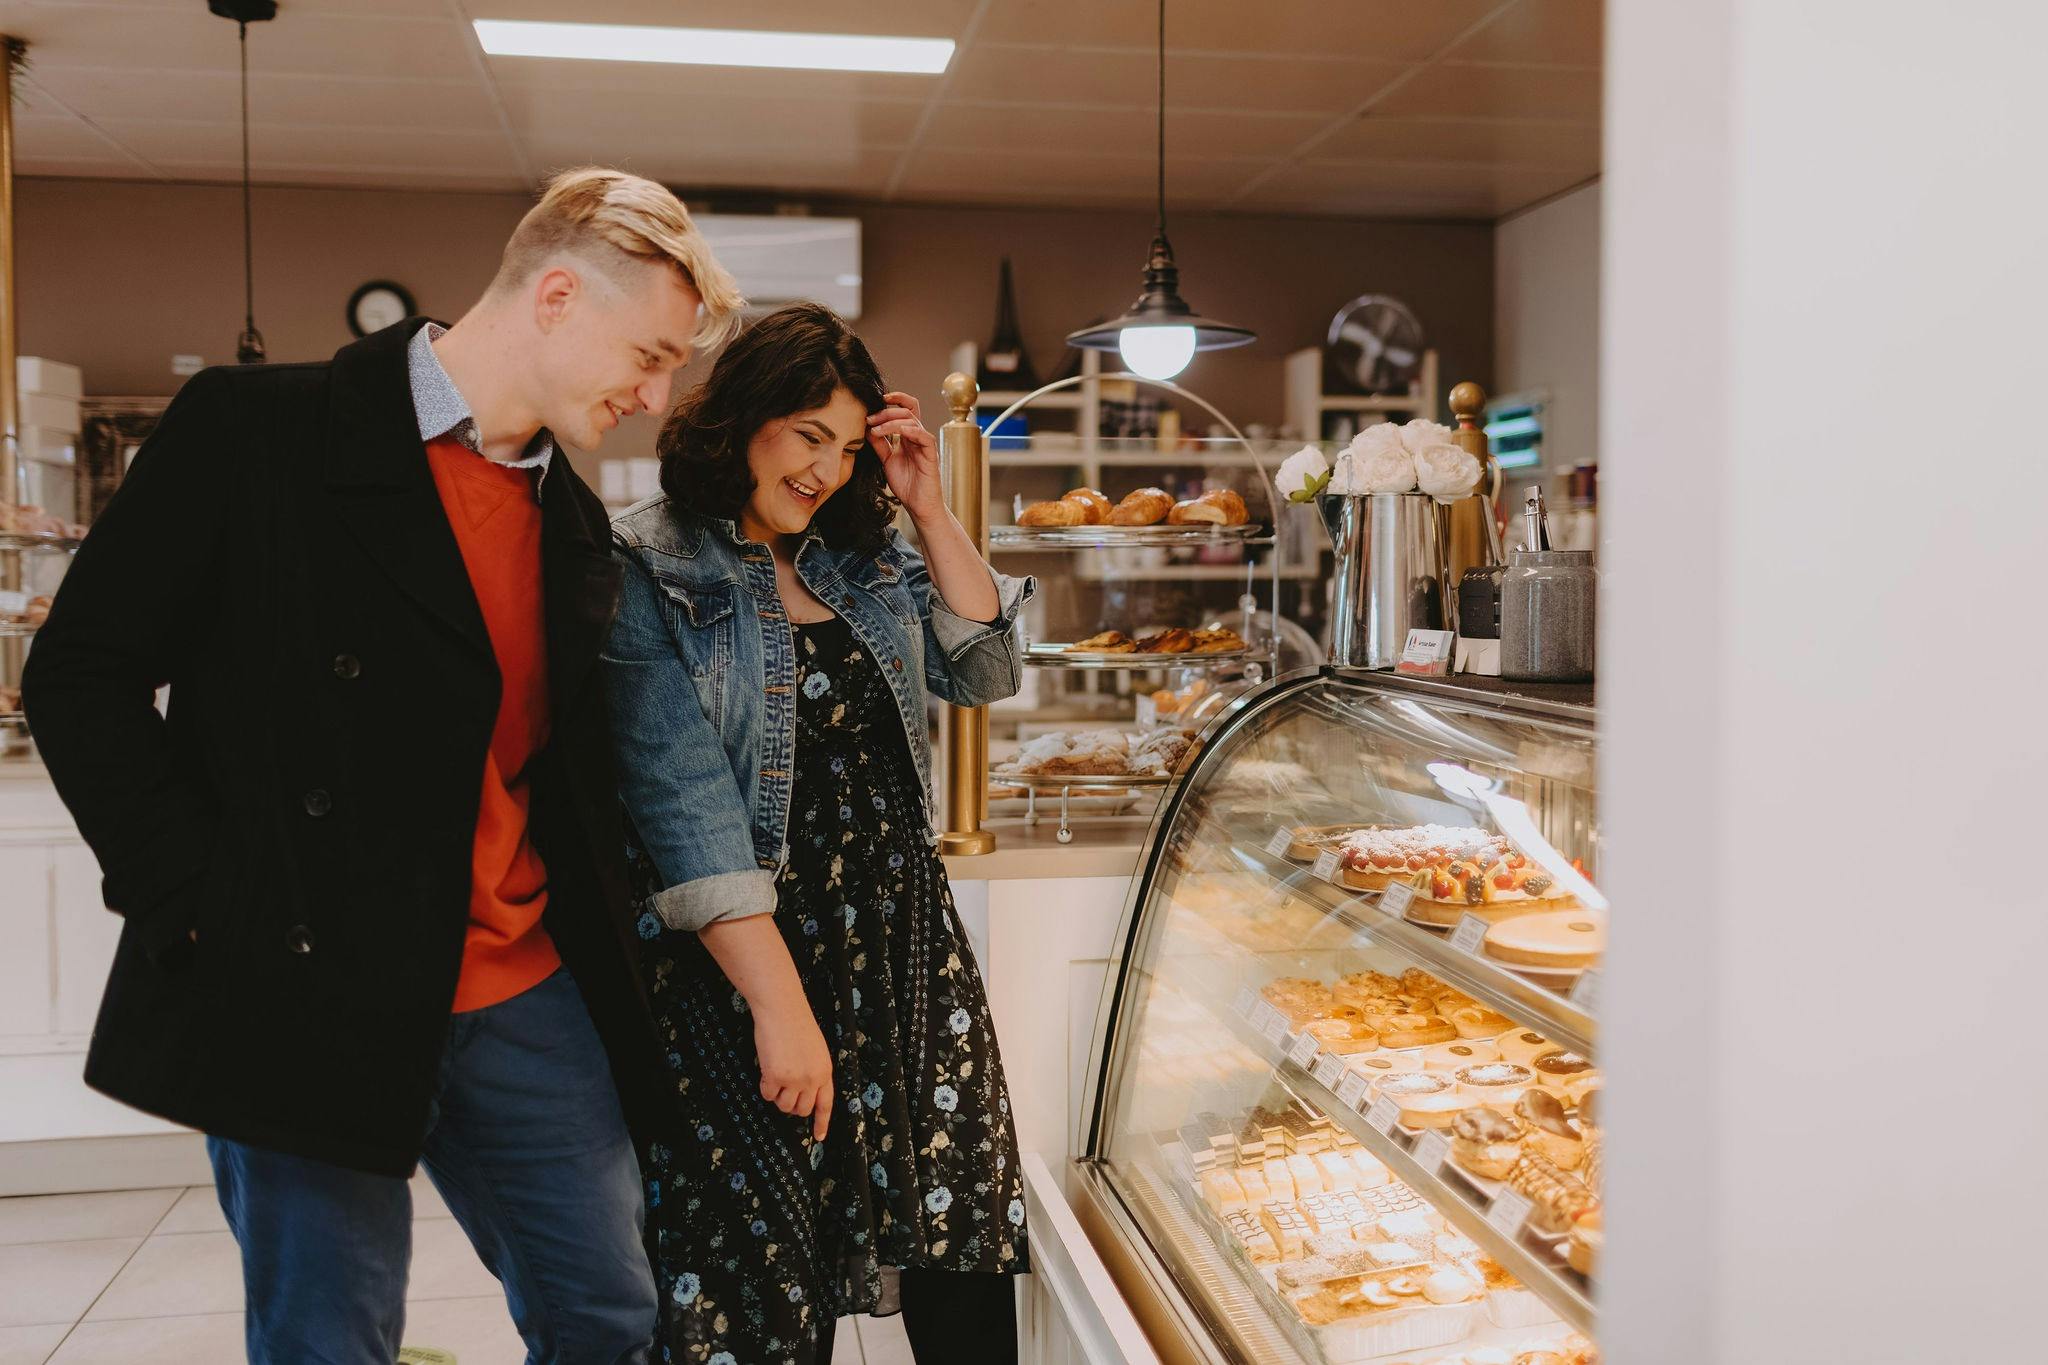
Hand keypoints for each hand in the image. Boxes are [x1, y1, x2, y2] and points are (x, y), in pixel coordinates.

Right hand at [754, 1000, 833, 1140]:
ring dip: (777, 1095)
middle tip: (784, 1089)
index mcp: (825, 1071)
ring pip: (783, 1105)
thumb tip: (803, 1094)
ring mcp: (794, 1080)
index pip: (826, 1104)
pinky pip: (767, 1094)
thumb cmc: (796, 1025)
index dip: (821, 1122)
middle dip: (791, 1105)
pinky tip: (767, 1066)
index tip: (819, 1136)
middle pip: (801, 1109)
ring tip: (775, 1074)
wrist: (782, 1010)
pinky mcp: (775, 1077)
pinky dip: (764, 1085)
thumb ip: (813, 1072)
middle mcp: (812, 1079)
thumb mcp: (815, 1050)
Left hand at [869, 391, 943, 521]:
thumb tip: (867, 428)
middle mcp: (917, 437)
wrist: (918, 505)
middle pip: (907, 411)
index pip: (905, 409)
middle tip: (869, 419)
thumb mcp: (887, 460)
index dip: (894, 399)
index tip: (876, 399)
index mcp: (908, 436)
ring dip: (891, 422)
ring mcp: (925, 445)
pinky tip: (899, 431)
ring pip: (912, 421)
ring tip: (876, 430)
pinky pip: (924, 436)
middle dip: (886, 412)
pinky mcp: (931, 455)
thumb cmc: (906, 484)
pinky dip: (912, 431)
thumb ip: (880, 444)